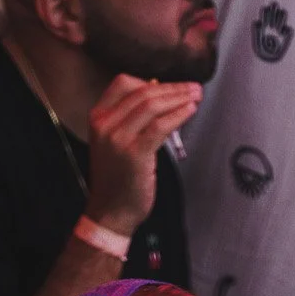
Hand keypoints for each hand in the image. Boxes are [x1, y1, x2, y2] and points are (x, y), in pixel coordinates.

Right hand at [87, 74, 202, 237]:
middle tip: (193, 88)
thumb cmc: (117, 181)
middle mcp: (105, 125)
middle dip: (172, 88)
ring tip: (195, 96)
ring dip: (179, 98)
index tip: (171, 87)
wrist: (110, 214)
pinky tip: (190, 111)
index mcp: (98, 118)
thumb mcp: (115, 142)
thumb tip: (160, 95)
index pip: (123, 83)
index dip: (151, 81)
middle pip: (142, 92)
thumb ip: (131, 119)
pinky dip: (178, 115)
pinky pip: (160, 126)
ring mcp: (118, 139)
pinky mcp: (134, 153)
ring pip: (152, 105)